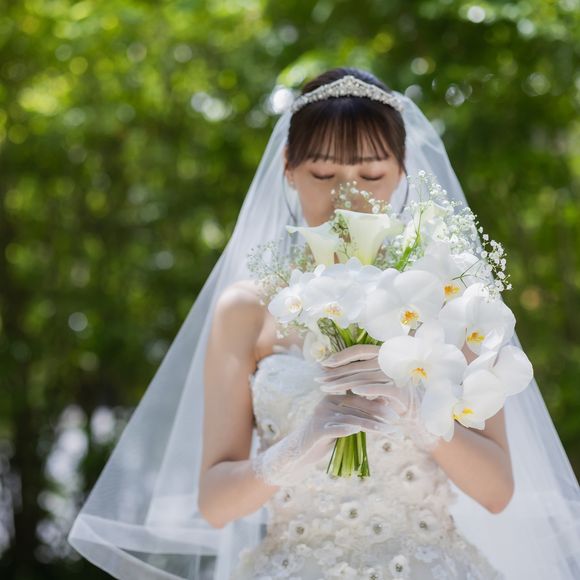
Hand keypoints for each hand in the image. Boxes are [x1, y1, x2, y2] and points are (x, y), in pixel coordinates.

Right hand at [250, 392, 399, 485]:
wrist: (298, 454)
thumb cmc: (325, 439)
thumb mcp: (345, 424)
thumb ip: (361, 413)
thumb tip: (386, 405)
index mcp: (335, 394)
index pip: (361, 394)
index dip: (380, 400)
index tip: (399, 408)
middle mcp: (328, 400)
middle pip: (360, 404)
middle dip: (381, 413)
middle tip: (399, 420)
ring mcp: (322, 413)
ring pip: (354, 417)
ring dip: (375, 425)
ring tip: (392, 432)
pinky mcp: (317, 428)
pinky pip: (338, 427)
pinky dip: (353, 429)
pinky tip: (367, 432)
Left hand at [316, 344, 439, 450]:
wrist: (419, 413)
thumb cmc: (392, 396)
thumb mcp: (375, 381)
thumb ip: (359, 373)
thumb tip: (330, 367)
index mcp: (384, 354)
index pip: (359, 350)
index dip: (340, 356)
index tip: (323, 364)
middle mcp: (391, 361)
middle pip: (357, 365)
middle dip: (335, 373)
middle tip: (318, 380)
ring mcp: (397, 375)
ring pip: (365, 377)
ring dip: (344, 383)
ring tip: (327, 389)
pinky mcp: (401, 391)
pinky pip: (381, 388)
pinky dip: (366, 389)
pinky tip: (352, 392)